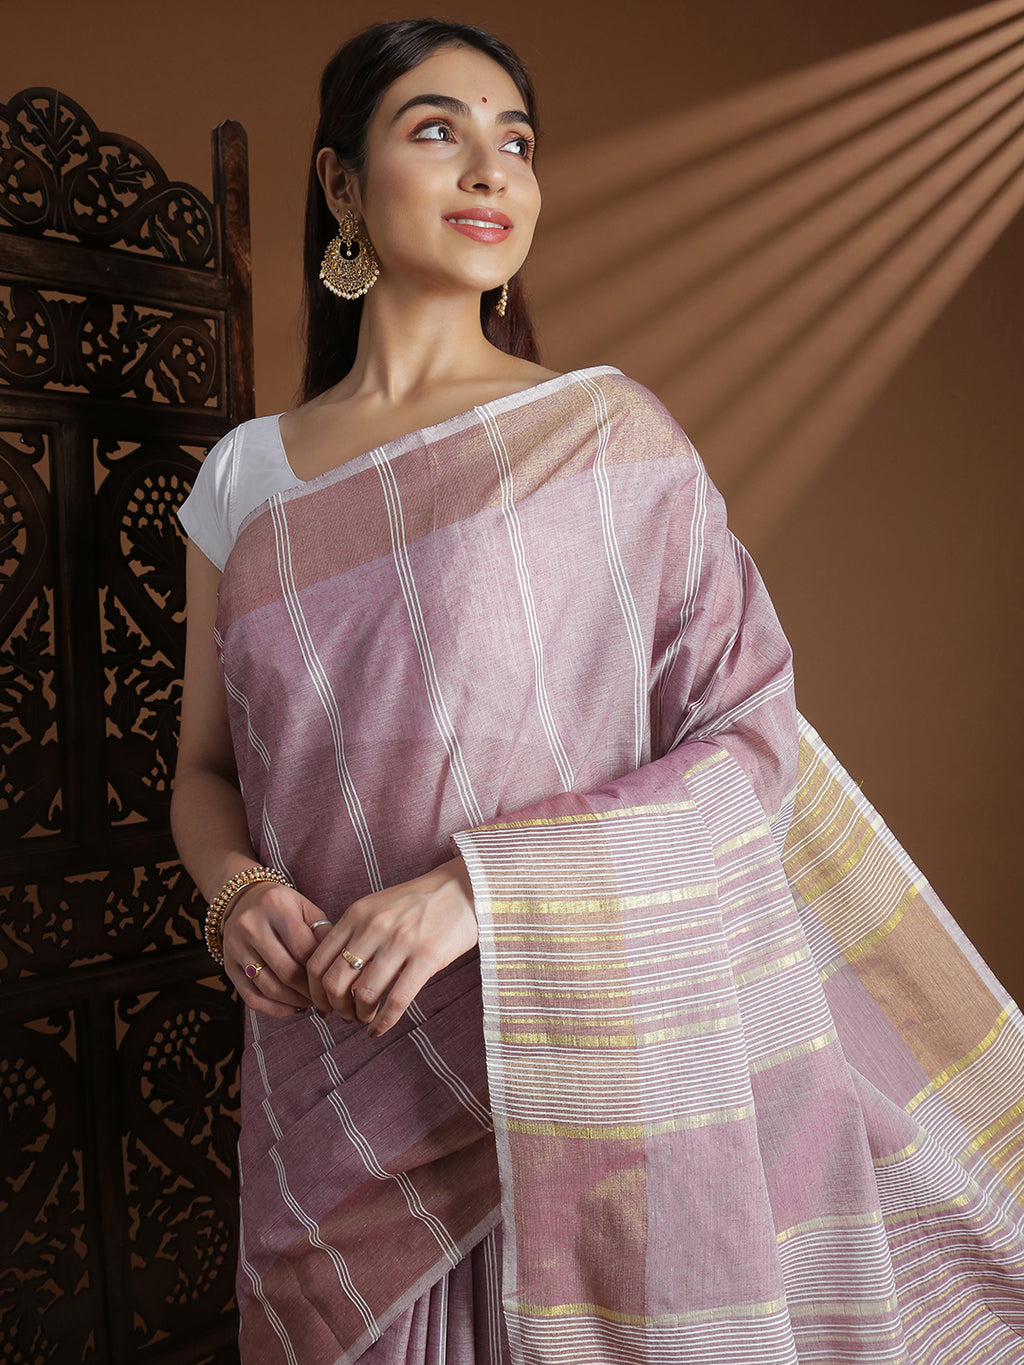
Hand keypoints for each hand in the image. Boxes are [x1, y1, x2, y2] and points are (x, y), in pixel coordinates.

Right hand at [221, 880, 331, 1018]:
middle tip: (325, 999)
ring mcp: (236, 947)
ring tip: (310, 1003)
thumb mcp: (305, 908)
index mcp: (276, 906)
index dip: (321, 971)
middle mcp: (251, 925)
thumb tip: (340, 965)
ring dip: (294, 1002)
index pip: (304, 949)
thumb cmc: (282, 906)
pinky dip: (274, 1009)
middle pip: (287, 971)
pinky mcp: (228, 965)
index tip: (334, 982)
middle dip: (309, 991)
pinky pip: (251, 997)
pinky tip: (291, 1007)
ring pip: (269, 987)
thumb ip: (323, 933)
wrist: (244, 899)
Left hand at [305, 855, 476, 1035]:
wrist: (462, 887)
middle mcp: (374, 927)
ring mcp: (401, 942)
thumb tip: (334, 974)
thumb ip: (354, 933)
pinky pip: (398, 1000)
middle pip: (335, 982)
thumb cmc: (417, 901)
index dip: (315, 991)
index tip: (322, 1005)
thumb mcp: (377, 907)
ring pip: (365, 994)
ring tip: (365, 1020)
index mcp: (356, 914)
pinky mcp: (427, 957)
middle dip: (335, 1007)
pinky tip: (380, 1029)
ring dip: (360, 1016)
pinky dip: (384, 1022)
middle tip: (344, 1016)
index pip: (317, 961)